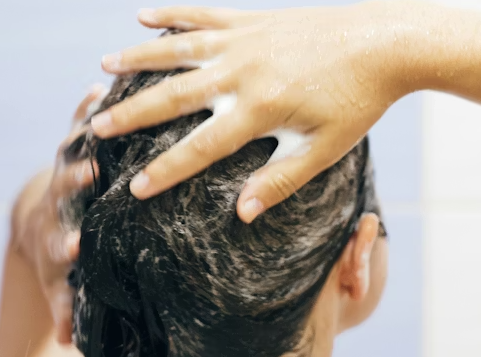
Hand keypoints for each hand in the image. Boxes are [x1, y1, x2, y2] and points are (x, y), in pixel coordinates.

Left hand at [11, 85, 105, 343]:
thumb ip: (63, 309)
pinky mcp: (69, 149)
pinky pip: (76, 126)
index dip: (66, 245)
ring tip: (102, 117)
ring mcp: (61, 171)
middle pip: (62, 191)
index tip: (75, 248)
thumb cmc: (54, 258)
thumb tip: (68, 346)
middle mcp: (57, 201)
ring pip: (69, 151)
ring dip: (83, 134)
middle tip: (87, 174)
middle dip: (73, 183)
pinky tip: (98, 87)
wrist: (38, 221)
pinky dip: (83, 108)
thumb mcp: (56, 283)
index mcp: (56, 237)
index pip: (60, 242)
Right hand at [91, 1, 425, 221]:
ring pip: (179, 49)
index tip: (133, 188)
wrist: (385, 43)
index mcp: (259, 109)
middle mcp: (243, 71)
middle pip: (174, 95)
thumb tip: (242, 214)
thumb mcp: (324, 150)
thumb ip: (280, 181)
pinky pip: (204, 14)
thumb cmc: (358, 103)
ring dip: (139, 57)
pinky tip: (143, 15)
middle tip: (95, 126)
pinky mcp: (254, 19)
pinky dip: (172, 14)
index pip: (200, 147)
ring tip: (104, 64)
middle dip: (132, 114)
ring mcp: (246, 40)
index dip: (165, 170)